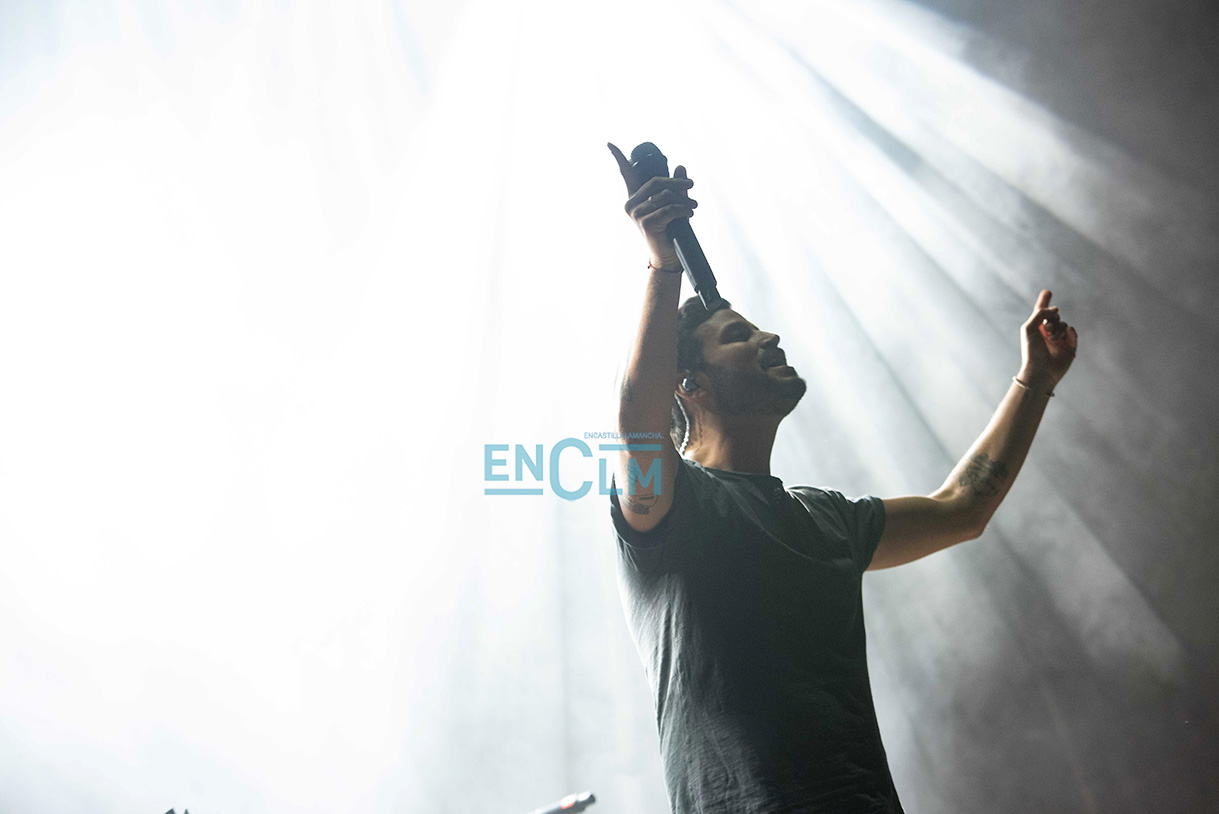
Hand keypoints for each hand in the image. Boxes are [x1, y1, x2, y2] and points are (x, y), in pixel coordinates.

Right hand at [607, 142, 696, 266]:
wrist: (667, 256)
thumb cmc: (669, 230)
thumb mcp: (673, 204)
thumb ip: (676, 188)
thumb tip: (681, 167)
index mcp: (634, 197)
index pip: (625, 174)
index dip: (618, 157)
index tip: (608, 143)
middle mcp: (630, 204)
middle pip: (656, 182)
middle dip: (676, 183)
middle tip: (692, 185)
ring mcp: (636, 214)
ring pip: (665, 196)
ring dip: (684, 200)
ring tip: (693, 206)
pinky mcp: (645, 222)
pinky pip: (668, 209)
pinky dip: (682, 209)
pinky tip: (690, 213)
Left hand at [1019, 289, 1077, 387]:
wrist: (1041, 371)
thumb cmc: (1031, 351)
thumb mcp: (1029, 328)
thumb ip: (1040, 314)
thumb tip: (1055, 309)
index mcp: (1035, 329)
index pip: (1041, 312)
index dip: (1044, 302)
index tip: (1047, 292)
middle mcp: (1047, 333)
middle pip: (1054, 316)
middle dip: (1052, 318)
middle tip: (1047, 328)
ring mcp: (1058, 340)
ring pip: (1064, 324)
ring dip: (1059, 328)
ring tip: (1052, 338)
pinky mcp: (1069, 347)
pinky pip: (1072, 333)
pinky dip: (1070, 333)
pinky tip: (1066, 336)